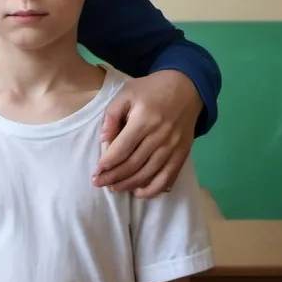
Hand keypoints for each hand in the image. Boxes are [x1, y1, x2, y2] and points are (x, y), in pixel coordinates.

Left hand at [93, 70, 201, 197]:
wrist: (185, 88)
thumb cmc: (150, 90)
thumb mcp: (126, 94)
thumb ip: (112, 115)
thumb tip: (104, 141)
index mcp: (144, 120)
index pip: (122, 149)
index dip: (108, 163)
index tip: (96, 172)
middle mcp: (160, 136)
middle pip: (134, 164)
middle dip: (114, 177)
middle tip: (100, 184)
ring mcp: (173, 147)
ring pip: (149, 174)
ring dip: (130, 185)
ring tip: (114, 188)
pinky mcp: (182, 154)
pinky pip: (168, 177)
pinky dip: (153, 189)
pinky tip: (139, 193)